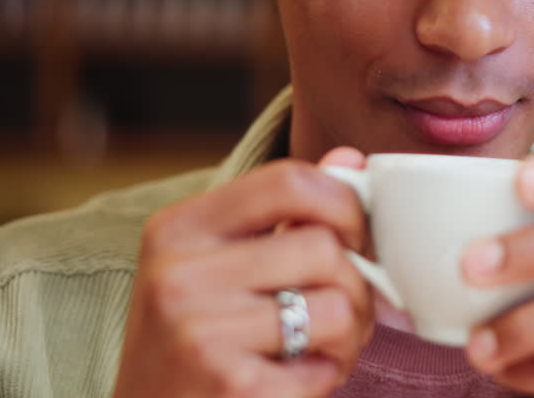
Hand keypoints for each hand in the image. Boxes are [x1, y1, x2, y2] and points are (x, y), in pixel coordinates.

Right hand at [112, 148, 373, 397]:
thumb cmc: (192, 342)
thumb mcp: (217, 265)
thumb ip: (282, 210)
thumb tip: (350, 158)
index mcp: (178, 228)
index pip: (288, 180)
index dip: (344, 203)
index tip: (355, 237)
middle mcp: (180, 273)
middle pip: (323, 247)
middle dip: (356, 284)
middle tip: (343, 313)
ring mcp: (200, 331)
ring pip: (337, 306)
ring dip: (350, 335)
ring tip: (320, 349)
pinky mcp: (230, 385)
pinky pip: (323, 367)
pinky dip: (325, 377)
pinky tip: (292, 382)